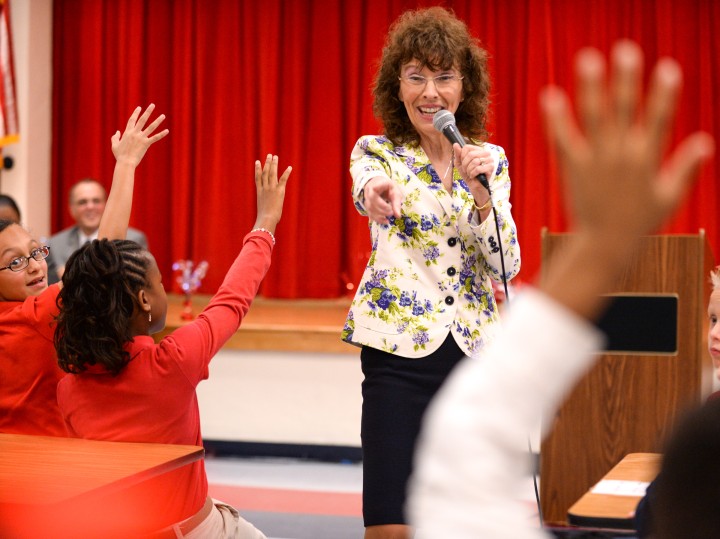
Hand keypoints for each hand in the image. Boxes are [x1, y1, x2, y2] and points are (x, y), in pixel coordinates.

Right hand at [111, 104, 168, 166]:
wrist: (125, 162)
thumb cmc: (119, 155)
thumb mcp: (114, 145)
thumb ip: (115, 137)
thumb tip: (117, 132)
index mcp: (127, 132)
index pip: (132, 120)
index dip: (136, 113)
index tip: (140, 108)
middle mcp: (135, 133)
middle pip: (142, 120)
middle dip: (148, 112)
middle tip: (153, 105)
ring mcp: (141, 138)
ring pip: (151, 127)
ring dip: (157, 121)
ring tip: (163, 115)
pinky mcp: (146, 144)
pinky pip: (155, 138)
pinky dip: (161, 134)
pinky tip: (167, 130)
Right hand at [253, 154, 291, 232]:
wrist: (266, 218)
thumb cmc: (264, 218)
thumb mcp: (263, 210)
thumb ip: (264, 206)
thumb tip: (265, 212)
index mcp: (259, 192)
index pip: (258, 178)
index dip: (257, 169)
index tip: (257, 161)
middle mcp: (264, 188)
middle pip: (265, 172)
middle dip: (267, 163)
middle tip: (269, 155)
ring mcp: (271, 188)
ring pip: (272, 173)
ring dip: (274, 164)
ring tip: (275, 157)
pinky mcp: (279, 191)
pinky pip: (283, 179)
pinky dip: (286, 173)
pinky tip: (289, 167)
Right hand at [363, 176, 402, 223]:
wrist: (379, 185)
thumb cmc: (388, 188)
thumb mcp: (395, 191)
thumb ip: (396, 203)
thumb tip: (398, 216)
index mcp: (376, 184)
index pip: (374, 189)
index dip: (378, 195)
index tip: (388, 205)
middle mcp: (368, 192)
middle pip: (372, 201)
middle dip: (382, 209)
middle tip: (391, 213)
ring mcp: (366, 199)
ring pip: (370, 209)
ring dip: (380, 216)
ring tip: (389, 219)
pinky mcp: (367, 206)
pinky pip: (370, 214)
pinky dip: (378, 219)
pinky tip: (385, 222)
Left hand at [454, 142, 492, 200]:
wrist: (474, 186)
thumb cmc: (468, 174)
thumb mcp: (460, 164)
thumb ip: (458, 154)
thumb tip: (455, 144)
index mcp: (478, 150)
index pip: (467, 147)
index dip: (462, 156)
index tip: (463, 163)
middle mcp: (486, 153)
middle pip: (471, 154)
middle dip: (465, 164)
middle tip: (466, 170)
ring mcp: (490, 160)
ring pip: (475, 161)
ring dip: (469, 170)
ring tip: (470, 173)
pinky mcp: (491, 168)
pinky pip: (478, 169)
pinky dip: (473, 174)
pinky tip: (474, 176)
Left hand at [540, 40, 713, 240]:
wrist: (605, 245)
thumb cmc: (639, 222)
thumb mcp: (669, 197)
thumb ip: (685, 168)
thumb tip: (705, 142)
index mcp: (646, 159)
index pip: (659, 119)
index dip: (664, 94)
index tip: (668, 68)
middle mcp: (621, 155)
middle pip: (624, 110)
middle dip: (625, 79)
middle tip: (624, 50)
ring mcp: (595, 160)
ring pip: (594, 118)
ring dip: (591, 88)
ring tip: (588, 59)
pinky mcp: (573, 168)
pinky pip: (563, 139)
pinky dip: (557, 118)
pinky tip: (550, 95)